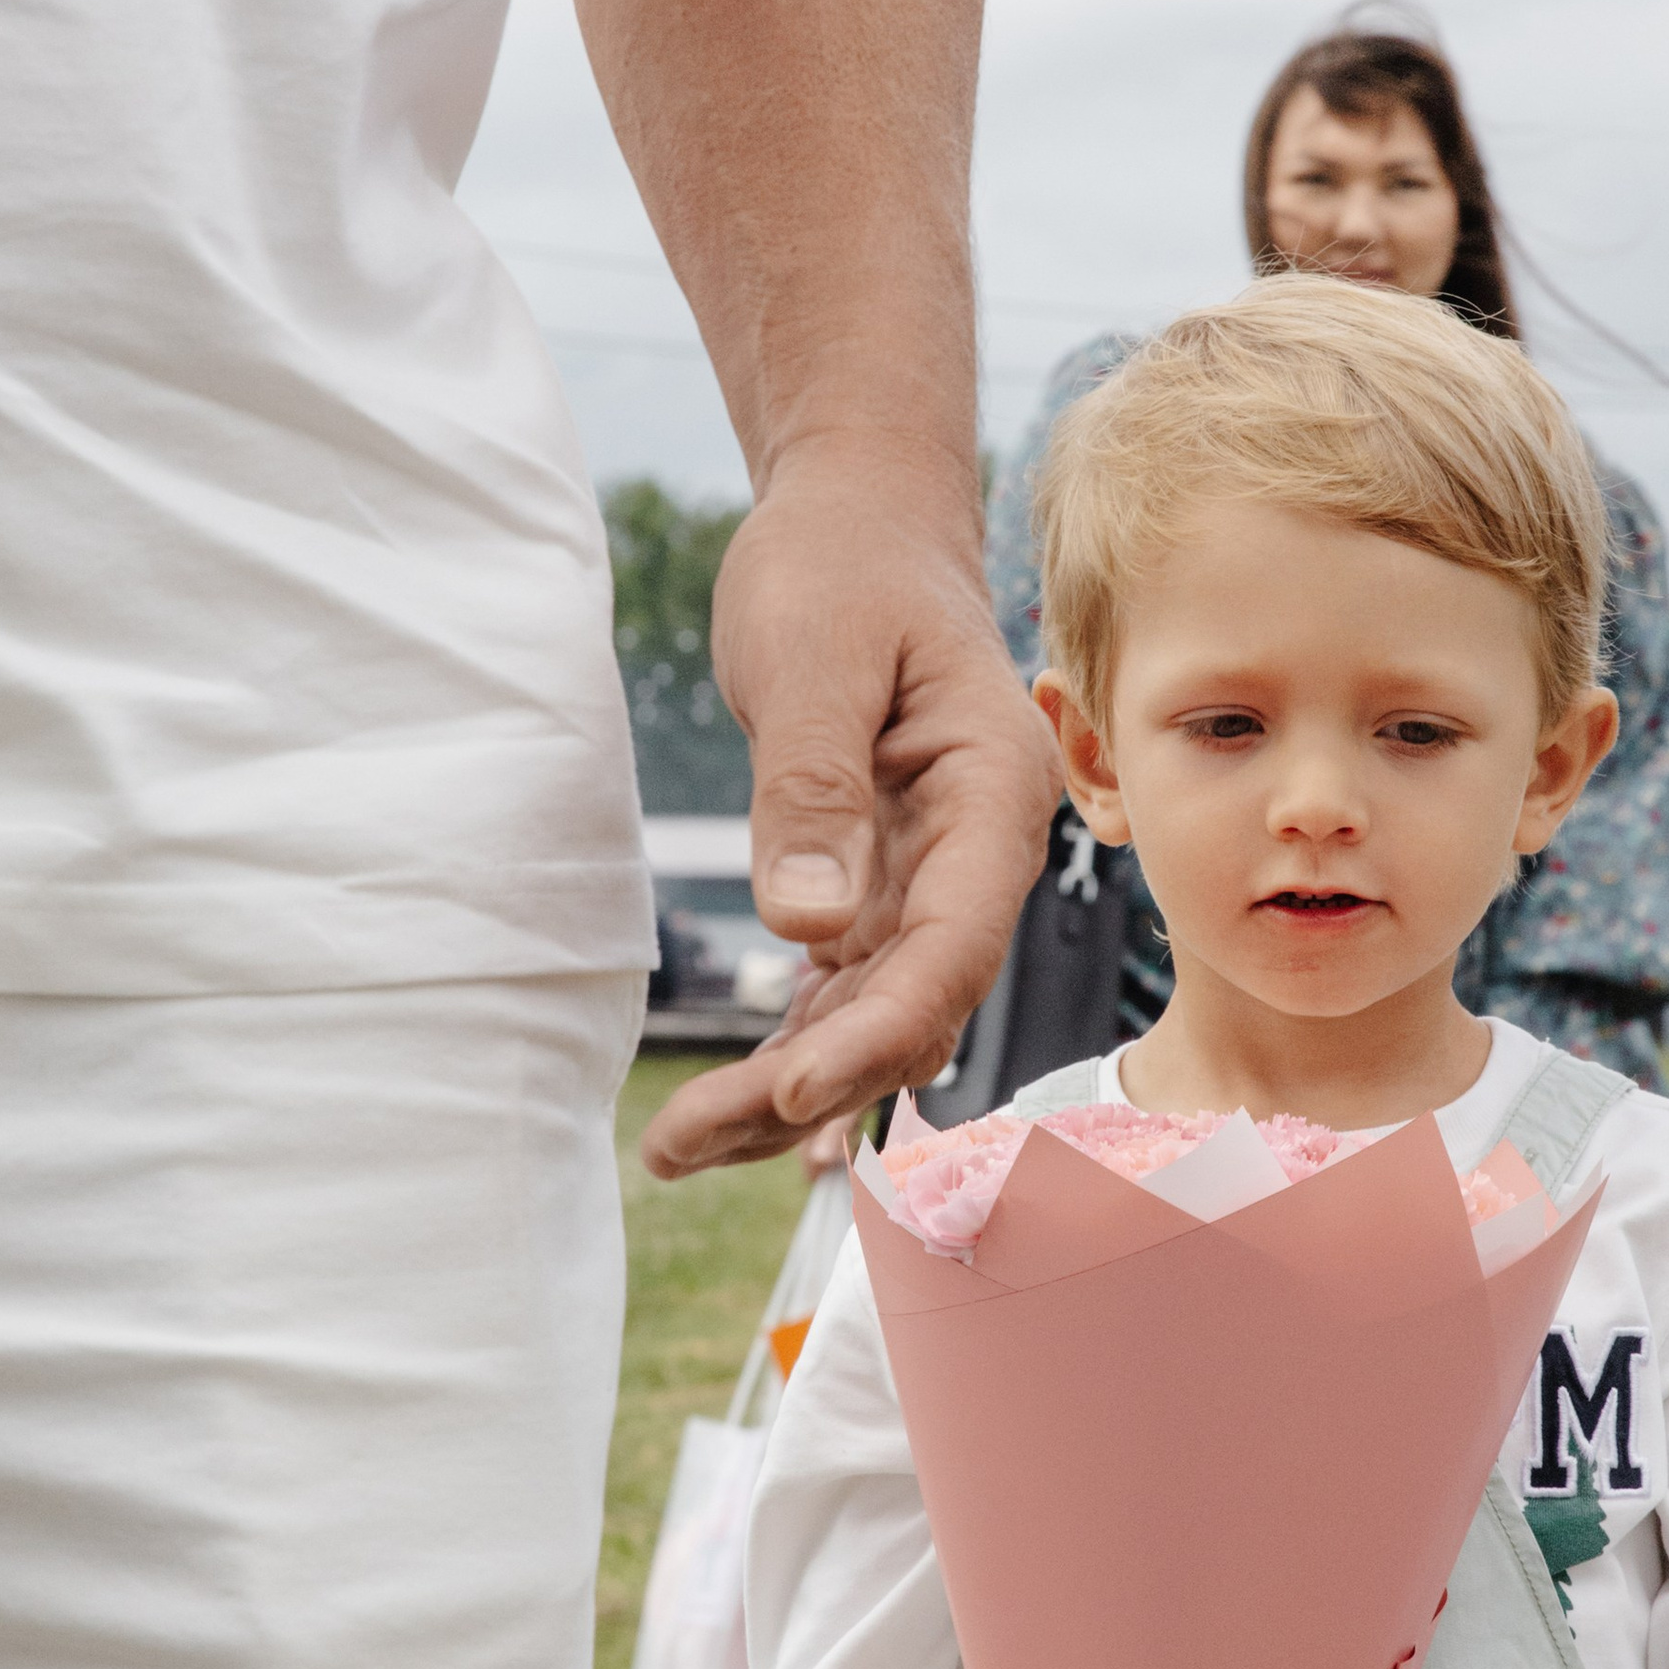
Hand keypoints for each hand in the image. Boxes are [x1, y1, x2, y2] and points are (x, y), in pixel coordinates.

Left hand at [642, 456, 1058, 1175]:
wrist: (858, 521)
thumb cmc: (841, 567)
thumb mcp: (812, 656)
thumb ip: (812, 788)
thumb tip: (807, 926)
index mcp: (992, 795)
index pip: (954, 947)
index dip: (879, 1033)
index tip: (791, 1091)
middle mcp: (976, 855)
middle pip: (913, 1003)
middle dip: (809, 1085)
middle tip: (688, 1140)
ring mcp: (930, 878)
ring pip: (874, 1012)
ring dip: (786, 1086)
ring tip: (676, 1147)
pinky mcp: (878, 884)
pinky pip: (841, 988)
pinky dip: (786, 1044)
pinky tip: (720, 1109)